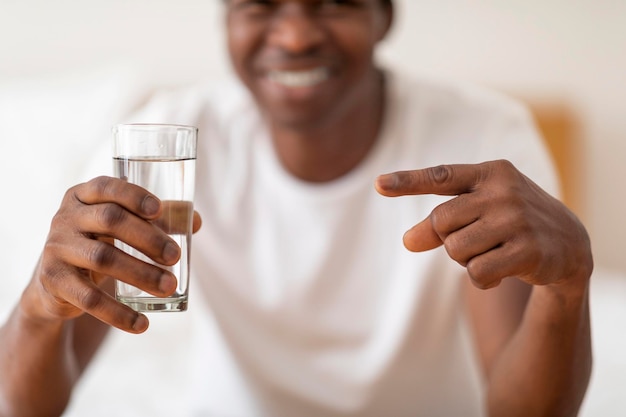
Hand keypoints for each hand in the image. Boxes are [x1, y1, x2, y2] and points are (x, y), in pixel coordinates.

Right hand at [23, 176, 201, 332]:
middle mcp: (65, 217)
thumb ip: (158, 220)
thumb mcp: (122, 227)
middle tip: (175, 256)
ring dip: (141, 274)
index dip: (133, 196)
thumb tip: (195, 221)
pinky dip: (118, 313)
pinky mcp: (53, 281)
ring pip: (103, 259)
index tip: (159, 210)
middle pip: (110, 220)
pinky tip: (142, 324)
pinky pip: (88, 298)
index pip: (107, 187)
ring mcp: (56, 248)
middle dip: (147, 238)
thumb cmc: (100, 243)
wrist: (58, 283)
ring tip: (169, 287)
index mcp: (84, 196)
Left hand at [375, 160, 592, 290]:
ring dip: (464, 260)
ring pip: (455, 250)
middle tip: (473, 239)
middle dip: (447, 238)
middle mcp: (504, 191)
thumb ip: (441, 222)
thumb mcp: (477, 212)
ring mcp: (517, 220)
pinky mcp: (527, 251)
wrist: (568, 242)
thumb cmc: (509, 221)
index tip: (378, 184)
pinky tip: (501, 272)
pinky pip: (476, 273)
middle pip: (441, 222)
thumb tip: (407, 241)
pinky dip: (481, 279)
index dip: (408, 182)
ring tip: (490, 253)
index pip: (441, 176)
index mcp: (490, 172)